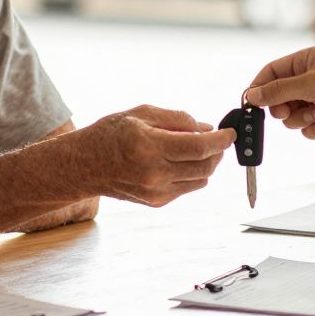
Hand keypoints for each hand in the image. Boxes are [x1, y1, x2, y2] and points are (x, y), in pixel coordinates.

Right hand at [77, 105, 235, 206]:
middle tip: (218, 140)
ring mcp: (155, 191)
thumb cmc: (109, 134)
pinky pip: (187, 188)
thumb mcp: (142, 114)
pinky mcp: (156, 202)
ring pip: (200, 180)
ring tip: (198, 149)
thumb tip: (205, 127)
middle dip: (218, 152)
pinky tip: (181, 162)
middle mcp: (154, 172)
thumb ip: (177, 119)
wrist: (84, 165)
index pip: (199, 147)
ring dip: (207, 164)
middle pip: (205, 166)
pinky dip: (192, 174)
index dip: (220, 140)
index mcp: (149, 146)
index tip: (230, 133)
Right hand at [243, 45, 314, 140]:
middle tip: (289, 111)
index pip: (272, 72)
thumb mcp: (311, 84)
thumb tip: (252, 96)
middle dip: (284, 108)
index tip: (250, 104)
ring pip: (292, 116)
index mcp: (307, 60)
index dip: (260, 87)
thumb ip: (278, 90)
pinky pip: (307, 128)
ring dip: (303, 119)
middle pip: (279, 97)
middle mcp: (312, 79)